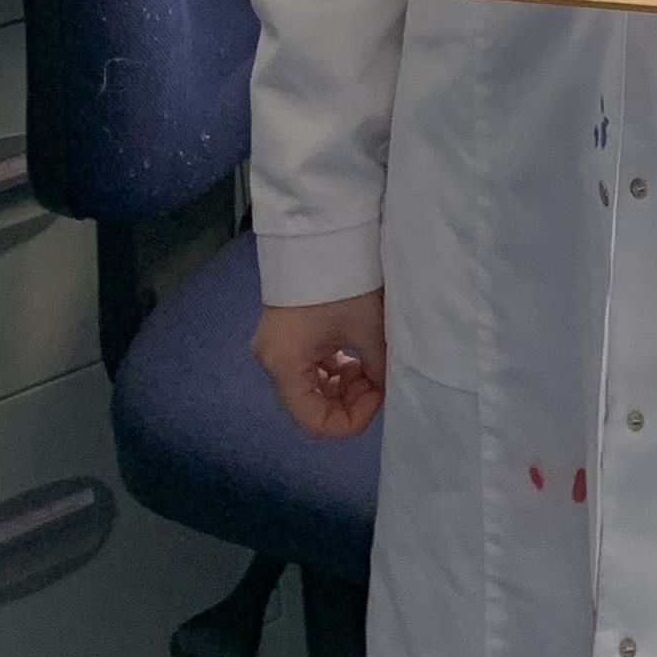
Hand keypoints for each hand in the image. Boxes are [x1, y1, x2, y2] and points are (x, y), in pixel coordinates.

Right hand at [252, 290, 386, 439]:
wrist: (323, 234)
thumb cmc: (345, 284)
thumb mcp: (370, 331)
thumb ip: (378, 371)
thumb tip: (385, 390)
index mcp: (285, 365)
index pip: (315, 423)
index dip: (352, 421)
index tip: (378, 395)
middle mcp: (272, 361)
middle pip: (310, 407)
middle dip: (349, 402)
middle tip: (377, 379)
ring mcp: (275, 347)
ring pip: (311, 388)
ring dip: (343, 386)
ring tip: (369, 364)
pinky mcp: (285, 335)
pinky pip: (309, 368)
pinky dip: (334, 370)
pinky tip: (356, 354)